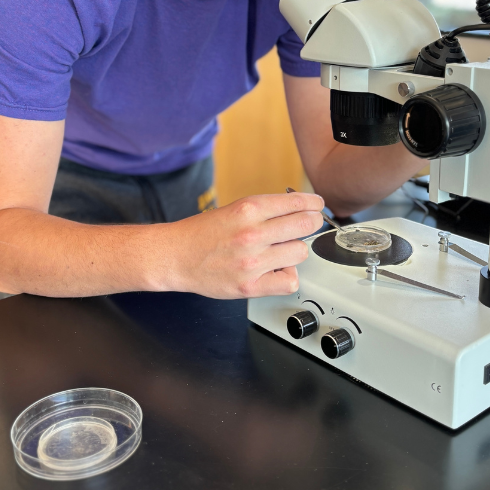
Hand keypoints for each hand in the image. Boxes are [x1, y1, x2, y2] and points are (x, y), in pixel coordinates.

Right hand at [161, 191, 324, 298]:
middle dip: (311, 223)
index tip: (316, 205)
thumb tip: (298, 211)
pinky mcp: (250, 286)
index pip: (296, 202)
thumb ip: (263, 211)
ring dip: (295, 251)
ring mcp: (252, 262)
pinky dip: (287, 276)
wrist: (173, 256)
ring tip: (280, 251)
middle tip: (309, 224)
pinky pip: (290, 281)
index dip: (312, 203)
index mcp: (247, 210)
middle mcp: (251, 234)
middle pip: (305, 225)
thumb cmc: (200, 234)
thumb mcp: (232, 210)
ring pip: (300, 253)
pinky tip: (276, 270)